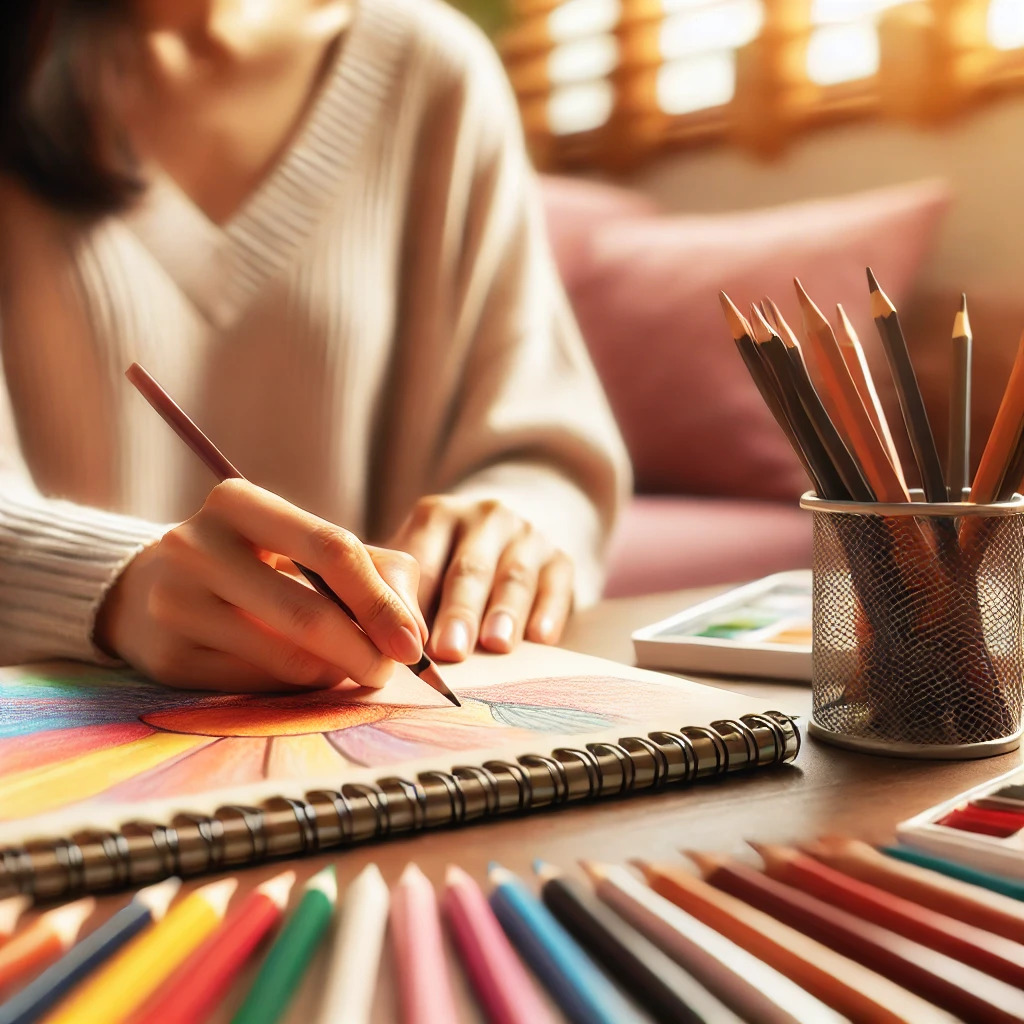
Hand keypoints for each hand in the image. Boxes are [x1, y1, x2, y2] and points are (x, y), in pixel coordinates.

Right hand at [95, 479, 426, 691]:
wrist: (151, 588)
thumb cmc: (254, 562)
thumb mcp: (305, 544)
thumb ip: (375, 571)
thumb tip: (415, 633)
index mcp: (238, 502)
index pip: (331, 549)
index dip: (381, 601)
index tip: (413, 644)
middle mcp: (196, 545)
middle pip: (308, 612)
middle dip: (364, 650)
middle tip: (390, 672)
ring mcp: (175, 602)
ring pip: (285, 658)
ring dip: (334, 673)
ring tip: (350, 668)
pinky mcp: (168, 656)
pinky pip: (256, 685)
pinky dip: (295, 686)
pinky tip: (303, 674)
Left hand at [388, 496, 572, 660]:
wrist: (519, 524)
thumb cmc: (450, 560)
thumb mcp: (421, 558)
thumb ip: (396, 594)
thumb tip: (364, 650)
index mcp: (437, 516)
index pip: (420, 563)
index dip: (410, 604)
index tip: (400, 643)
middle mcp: (484, 518)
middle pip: (468, 569)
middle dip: (458, 610)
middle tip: (447, 650)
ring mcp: (527, 535)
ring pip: (514, 576)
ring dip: (504, 613)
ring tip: (495, 645)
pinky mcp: (561, 557)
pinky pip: (556, 584)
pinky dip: (548, 612)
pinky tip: (540, 638)